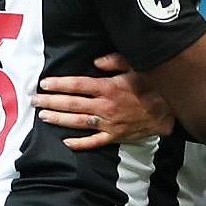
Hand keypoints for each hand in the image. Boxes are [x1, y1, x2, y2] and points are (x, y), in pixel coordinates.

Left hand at [32, 54, 175, 148]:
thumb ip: (115, 61)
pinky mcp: (115, 136)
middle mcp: (105, 106)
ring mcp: (109, 123)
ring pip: (78, 122)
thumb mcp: (138, 66)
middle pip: (72, 104)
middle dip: (51, 102)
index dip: (59, 84)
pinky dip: (80, 143)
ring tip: (43, 117)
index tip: (44, 84)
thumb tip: (95, 61)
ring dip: (59, 120)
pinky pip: (95, 142)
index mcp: (108, 88)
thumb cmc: (154, 86)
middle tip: (34, 101)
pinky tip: (66, 142)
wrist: (171, 111)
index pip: (77, 85)